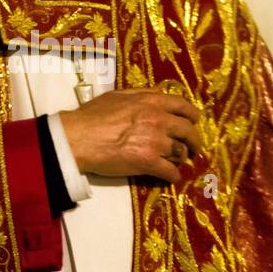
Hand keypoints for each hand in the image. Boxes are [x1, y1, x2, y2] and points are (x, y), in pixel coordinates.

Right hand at [59, 89, 201, 183]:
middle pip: (188, 131)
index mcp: (152, 101)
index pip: (184, 106)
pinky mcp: (148, 162)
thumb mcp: (119, 95)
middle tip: (193, 148)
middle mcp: (159, 120)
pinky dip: (173, 176)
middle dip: (194, 141)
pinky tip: (171, 177)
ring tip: (176, 161)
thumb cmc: (93, 115)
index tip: (194, 123)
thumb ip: (141, 94)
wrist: (78, 137)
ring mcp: (155, 142)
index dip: (192, 116)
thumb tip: (157, 95)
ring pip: (180, 152)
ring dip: (181, 158)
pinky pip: (170, 172)